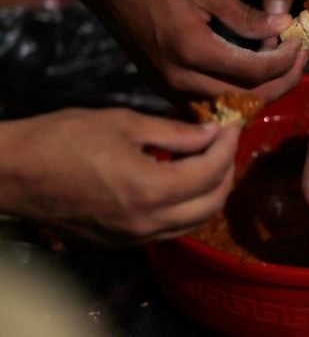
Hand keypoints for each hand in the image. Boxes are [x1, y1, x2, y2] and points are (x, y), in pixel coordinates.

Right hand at [0, 109, 240, 244]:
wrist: (14, 174)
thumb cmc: (64, 138)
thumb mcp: (124, 123)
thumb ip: (176, 132)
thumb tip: (213, 132)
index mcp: (150, 189)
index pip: (211, 171)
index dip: (228, 145)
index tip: (231, 124)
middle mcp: (149, 222)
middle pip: (213, 203)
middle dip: (227, 170)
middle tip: (223, 143)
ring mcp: (136, 238)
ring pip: (196, 221)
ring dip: (211, 191)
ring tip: (208, 160)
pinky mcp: (124, 243)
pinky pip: (172, 228)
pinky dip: (188, 206)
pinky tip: (180, 180)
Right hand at [47, 0, 303, 101]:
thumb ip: (246, 15)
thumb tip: (282, 27)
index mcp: (192, 51)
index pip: (254, 72)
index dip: (284, 61)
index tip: (300, 44)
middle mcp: (181, 80)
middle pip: (247, 99)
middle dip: (281, 82)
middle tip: (300, 59)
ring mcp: (171, 90)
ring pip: (230, 109)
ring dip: (261, 93)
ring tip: (282, 68)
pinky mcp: (165, 91)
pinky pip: (211, 107)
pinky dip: (237, 97)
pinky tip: (252, 77)